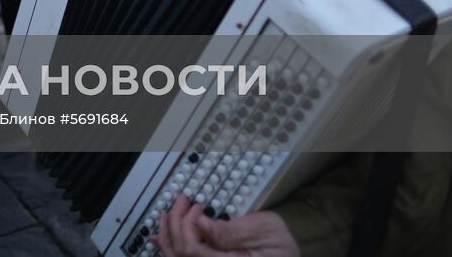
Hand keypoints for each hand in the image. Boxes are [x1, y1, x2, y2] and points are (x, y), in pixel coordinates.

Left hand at [152, 196, 299, 256]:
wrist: (290, 251)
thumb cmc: (280, 242)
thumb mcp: (260, 231)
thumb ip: (228, 232)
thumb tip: (199, 222)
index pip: (193, 252)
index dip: (187, 227)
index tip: (197, 207)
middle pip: (182, 254)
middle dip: (176, 224)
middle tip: (183, 201)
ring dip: (168, 235)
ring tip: (166, 215)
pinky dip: (170, 246)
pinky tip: (161, 235)